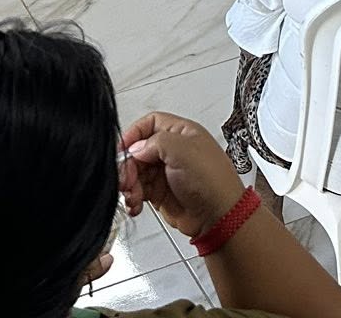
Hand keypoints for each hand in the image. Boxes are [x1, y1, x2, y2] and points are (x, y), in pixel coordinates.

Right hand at [118, 113, 248, 237]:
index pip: (150, 123)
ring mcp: (166, 173)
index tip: (122, 149)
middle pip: (138, 150)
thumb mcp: (184, 152)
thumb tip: (136, 148)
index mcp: (182, 133)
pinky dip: (133, 198)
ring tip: (133, 195)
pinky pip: (138, 191)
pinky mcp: (160, 193)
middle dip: (128, 165)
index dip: (134, 134)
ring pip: (135, 172)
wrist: (219, 216)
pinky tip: (136, 204)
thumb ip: (156, 142)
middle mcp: (173, 151)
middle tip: (126, 179)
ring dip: (129, 184)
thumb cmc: (212, 182)